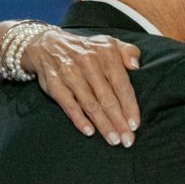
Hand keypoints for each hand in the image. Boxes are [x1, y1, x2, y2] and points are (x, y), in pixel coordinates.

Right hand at [22, 29, 140, 146]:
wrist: (48, 44)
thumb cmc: (87, 49)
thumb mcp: (110, 43)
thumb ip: (128, 51)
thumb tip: (136, 66)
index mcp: (106, 54)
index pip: (122, 85)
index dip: (130, 106)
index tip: (135, 124)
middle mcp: (89, 64)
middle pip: (107, 99)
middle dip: (119, 122)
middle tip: (127, 140)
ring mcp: (70, 74)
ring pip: (90, 105)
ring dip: (103, 124)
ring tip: (113, 139)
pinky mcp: (55, 85)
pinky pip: (69, 105)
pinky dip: (79, 119)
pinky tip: (89, 131)